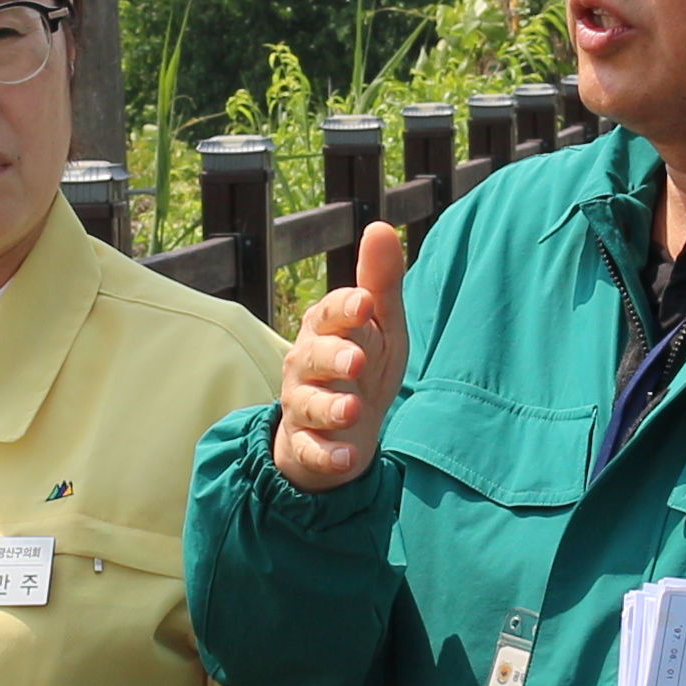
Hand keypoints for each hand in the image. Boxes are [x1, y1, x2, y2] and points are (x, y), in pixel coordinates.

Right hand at [274, 223, 409, 489]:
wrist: (343, 430)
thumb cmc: (364, 365)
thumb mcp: (382, 326)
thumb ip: (381, 283)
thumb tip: (379, 226)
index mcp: (326, 329)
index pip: (330, 313)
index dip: (345, 308)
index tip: (365, 304)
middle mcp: (306, 363)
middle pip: (312, 356)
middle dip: (333, 357)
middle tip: (357, 359)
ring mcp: (303, 405)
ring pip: (307, 404)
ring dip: (329, 407)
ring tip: (353, 410)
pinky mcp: (306, 446)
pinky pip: (310, 451)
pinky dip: (326, 456)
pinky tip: (347, 459)